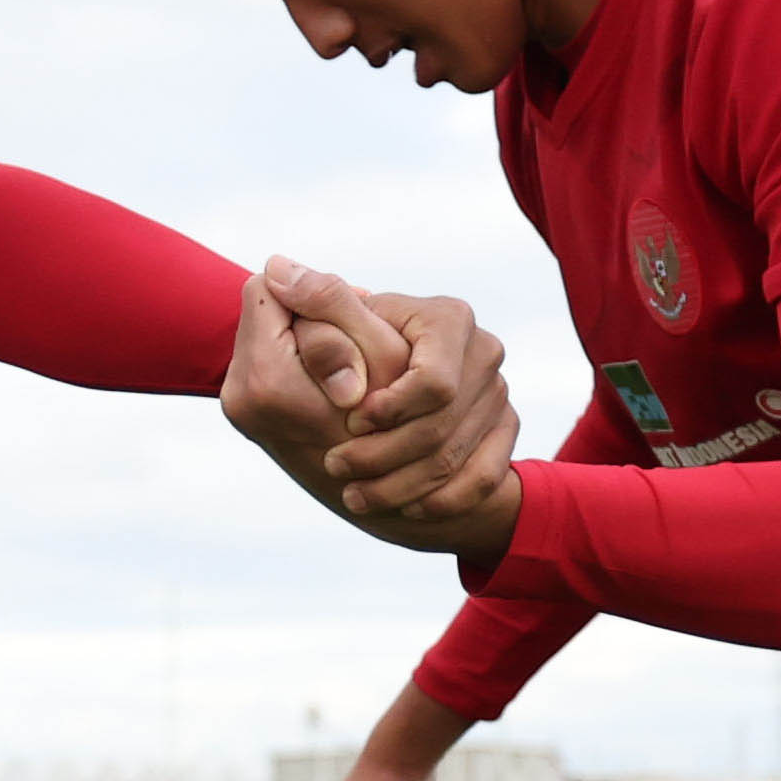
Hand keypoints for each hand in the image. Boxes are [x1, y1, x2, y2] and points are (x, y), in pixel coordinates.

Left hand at [223, 260, 521, 557]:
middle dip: (384, 456)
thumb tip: (277, 270)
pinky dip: (439, 501)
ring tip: (352, 495)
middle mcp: (484, 352)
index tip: (350, 421)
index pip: (435, 384)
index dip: (391, 410)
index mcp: (447, 318)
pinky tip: (400, 510)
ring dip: (399, 487)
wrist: (393, 399)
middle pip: (442, 427)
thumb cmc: (350, 353)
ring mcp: (499, 394)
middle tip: (335, 467)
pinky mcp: (504, 432)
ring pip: (456, 460)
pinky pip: (481, 480)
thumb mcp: (332, 325)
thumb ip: (313, 304)